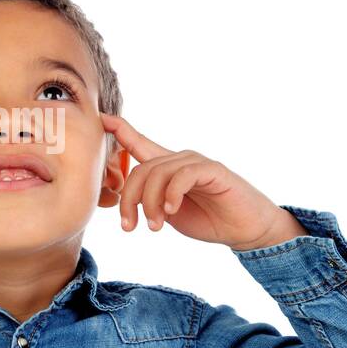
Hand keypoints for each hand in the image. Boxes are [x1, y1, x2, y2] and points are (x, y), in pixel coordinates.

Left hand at [101, 113, 305, 250]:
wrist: (245, 229)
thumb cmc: (208, 219)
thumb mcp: (169, 212)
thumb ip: (150, 201)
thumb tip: (129, 199)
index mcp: (167, 168)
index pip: (140, 144)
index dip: (121, 130)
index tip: (102, 118)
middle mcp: (179, 160)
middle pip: (141, 168)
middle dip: (129, 198)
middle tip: (130, 226)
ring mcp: (196, 162)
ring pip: (158, 173)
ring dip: (151, 203)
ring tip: (154, 227)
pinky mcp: (213, 170)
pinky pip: (183, 175)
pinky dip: (172, 194)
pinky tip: (171, 212)